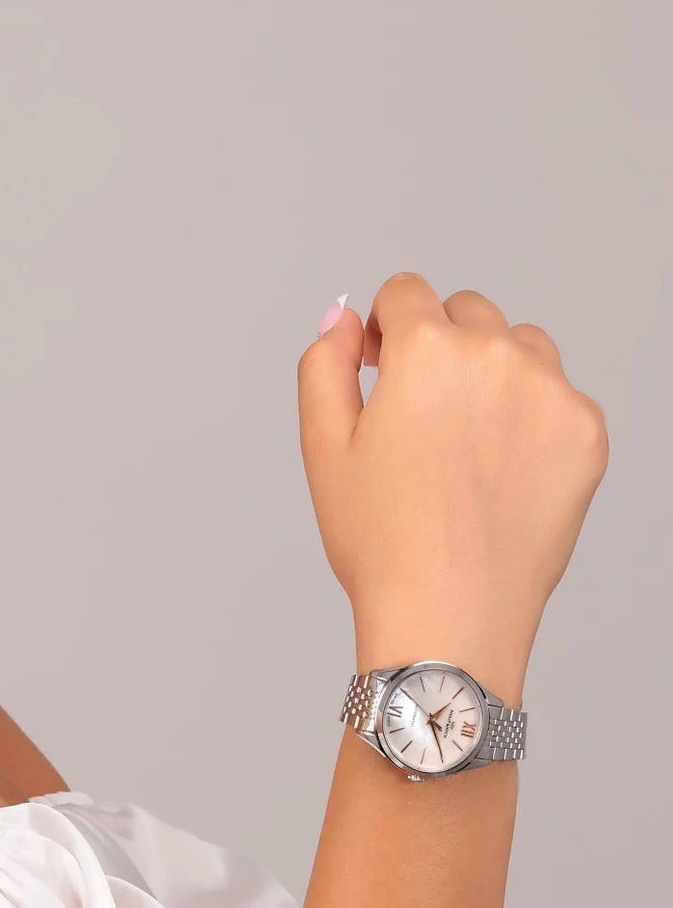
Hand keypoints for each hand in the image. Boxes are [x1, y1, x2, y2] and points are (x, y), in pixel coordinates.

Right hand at [298, 273, 608, 684]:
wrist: (449, 615)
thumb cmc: (380, 540)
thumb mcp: (323, 447)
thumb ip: (323, 364)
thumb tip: (341, 319)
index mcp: (426, 351)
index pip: (405, 291)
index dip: (381, 328)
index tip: (376, 368)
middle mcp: (498, 357)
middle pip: (464, 311)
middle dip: (435, 344)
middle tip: (415, 414)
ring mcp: (551, 393)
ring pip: (518, 345)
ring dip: (488, 370)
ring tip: (460, 442)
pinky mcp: (585, 433)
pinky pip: (556, 395)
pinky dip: (527, 416)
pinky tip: (495, 471)